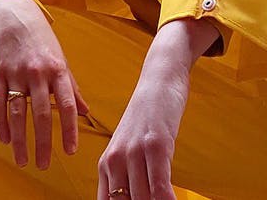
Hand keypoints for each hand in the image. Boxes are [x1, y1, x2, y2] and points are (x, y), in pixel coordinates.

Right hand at [0, 0, 87, 169]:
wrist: (14, 14)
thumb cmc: (41, 39)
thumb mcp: (61, 59)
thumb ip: (72, 87)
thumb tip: (86, 111)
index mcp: (58, 69)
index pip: (67, 105)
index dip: (69, 130)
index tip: (71, 150)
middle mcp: (38, 72)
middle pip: (42, 114)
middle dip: (43, 143)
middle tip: (44, 164)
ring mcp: (16, 73)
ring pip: (18, 113)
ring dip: (20, 140)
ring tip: (23, 160)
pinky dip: (1, 124)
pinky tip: (6, 140)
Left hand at [97, 19, 218, 199]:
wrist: (159, 79)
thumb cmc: (148, 116)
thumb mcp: (132, 147)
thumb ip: (131, 177)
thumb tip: (137, 198)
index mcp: (107, 165)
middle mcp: (116, 161)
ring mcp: (135, 152)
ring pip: (142, 199)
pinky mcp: (155, 145)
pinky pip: (160, 184)